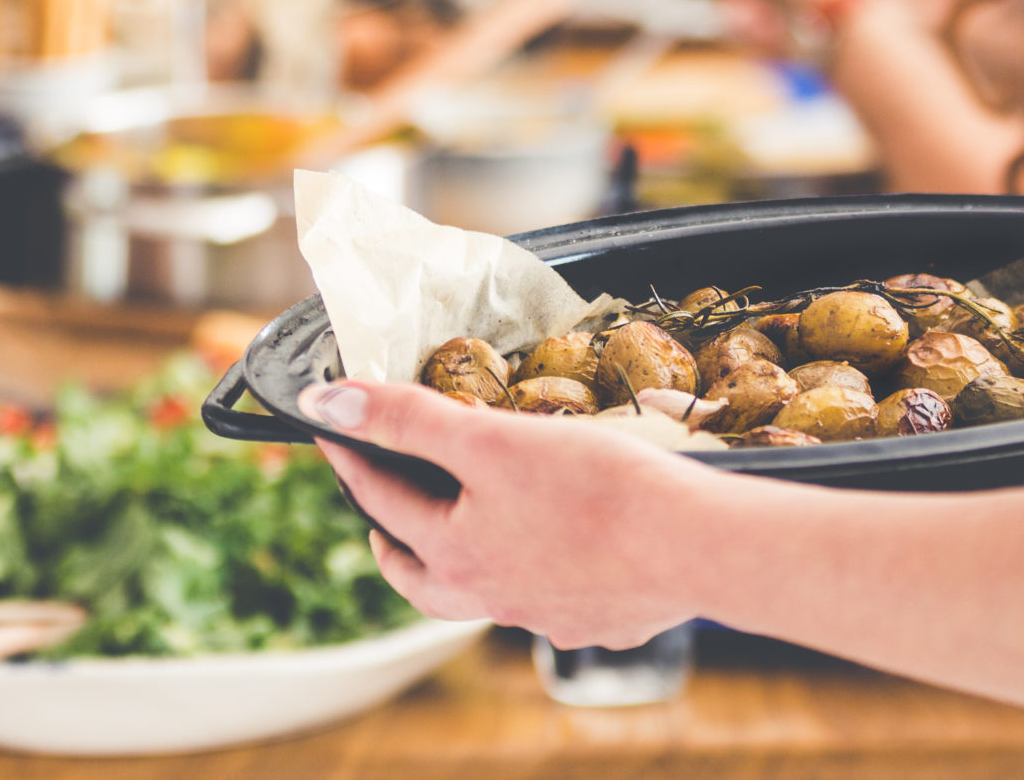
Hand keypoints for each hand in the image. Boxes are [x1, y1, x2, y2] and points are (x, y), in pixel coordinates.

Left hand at [302, 380, 717, 649]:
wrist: (698, 547)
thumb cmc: (595, 490)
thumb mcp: (490, 440)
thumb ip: (408, 420)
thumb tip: (325, 404)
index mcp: (453, 557)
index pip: (381, 500)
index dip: (353, 459)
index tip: (334, 432)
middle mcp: (491, 599)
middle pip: (421, 578)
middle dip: (394, 543)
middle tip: (384, 516)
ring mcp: (546, 616)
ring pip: (486, 594)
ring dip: (466, 563)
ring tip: (467, 535)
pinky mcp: (599, 619)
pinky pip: (553, 599)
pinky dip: (539, 573)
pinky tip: (557, 552)